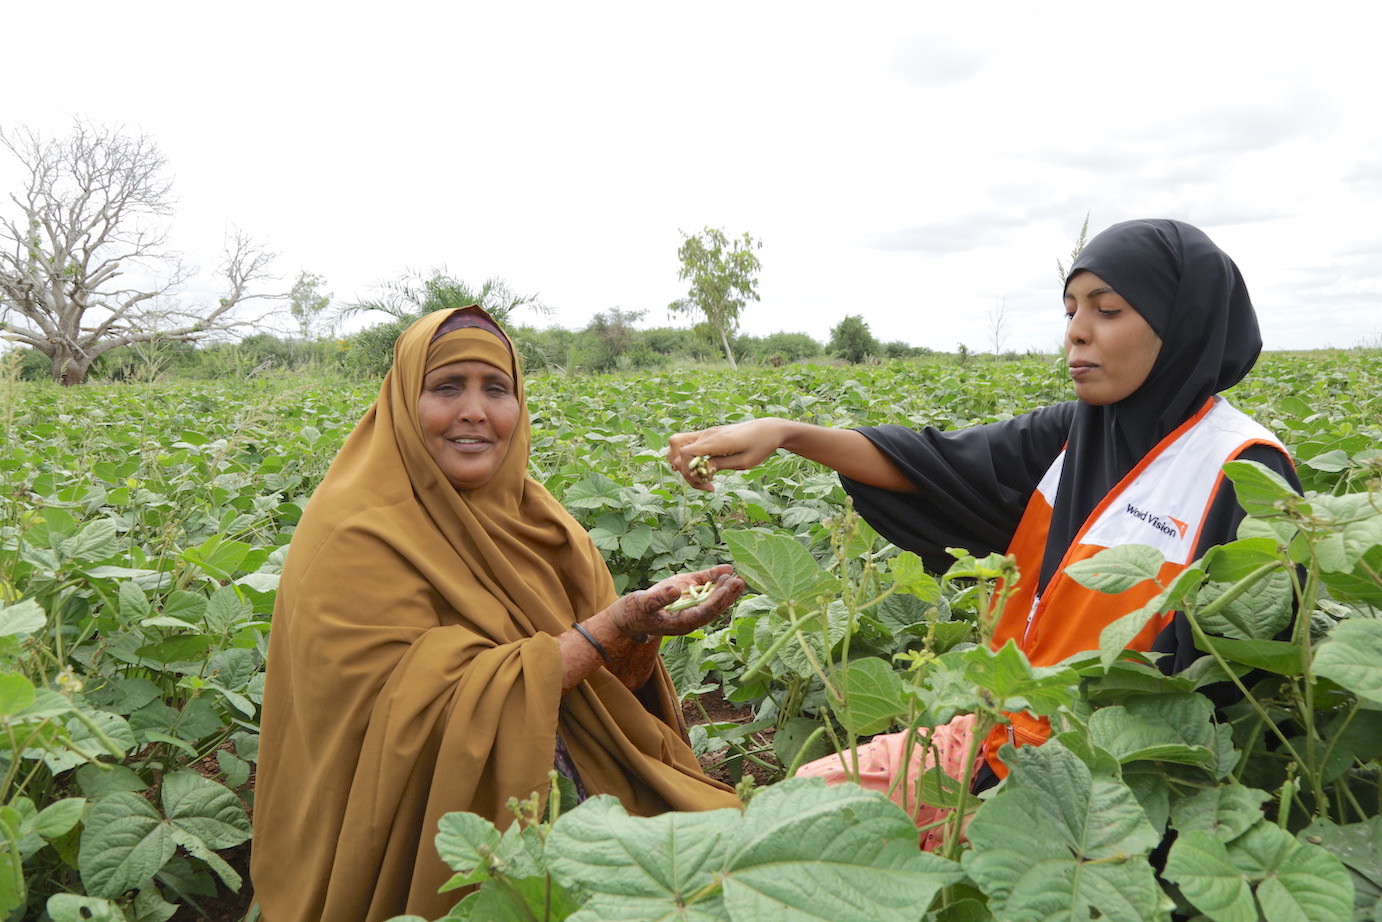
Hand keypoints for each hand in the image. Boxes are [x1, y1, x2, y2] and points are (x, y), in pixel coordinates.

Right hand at [606, 565, 745, 637]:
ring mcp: (690, 606)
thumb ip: (659, 599)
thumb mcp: (643, 604)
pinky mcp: (688, 596)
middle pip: (714, 607)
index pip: (705, 613)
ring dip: (726, 588)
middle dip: (727, 595)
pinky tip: (726, 569)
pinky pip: (704, 587)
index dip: (717, 601)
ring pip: (713, 598)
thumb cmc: (634, 612)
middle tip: (739, 581)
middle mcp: (690, 616)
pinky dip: (715, 578)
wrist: (629, 616)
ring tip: (738, 576)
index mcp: (682, 623)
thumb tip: (676, 591)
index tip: (727, 589)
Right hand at [666, 419, 787, 491]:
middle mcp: (706, 434)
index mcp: (715, 440)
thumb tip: (702, 469)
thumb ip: (721, 465)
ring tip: (702, 476)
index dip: (687, 470)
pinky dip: (691, 459)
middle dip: (683, 469)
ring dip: (684, 463)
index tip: (704, 481)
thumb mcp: (744, 462)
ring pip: (678, 445)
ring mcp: (706, 434)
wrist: (769, 430)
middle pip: (675, 446)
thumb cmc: (760, 446)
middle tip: (704, 482)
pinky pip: (690, 446)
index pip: (685, 452)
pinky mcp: (709, 436)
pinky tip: (707, 469)